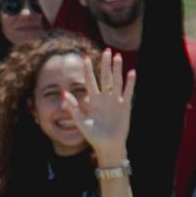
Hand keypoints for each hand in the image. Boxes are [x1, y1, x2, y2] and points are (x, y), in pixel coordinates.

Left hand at [76, 49, 134, 167]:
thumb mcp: (81, 121)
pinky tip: (131, 72)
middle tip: (107, 51)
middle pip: (105, 77)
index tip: (85, 57)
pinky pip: (127, 92)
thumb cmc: (93, 135)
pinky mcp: (125, 107)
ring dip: (117, 70)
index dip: (88, 70)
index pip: (90, 81)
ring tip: (118, 57)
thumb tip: (64, 93)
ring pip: (116, 82)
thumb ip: (73, 107)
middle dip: (106, 64)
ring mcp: (115, 101)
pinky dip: (129, 83)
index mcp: (93, 100)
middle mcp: (104, 98)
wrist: (107, 146)